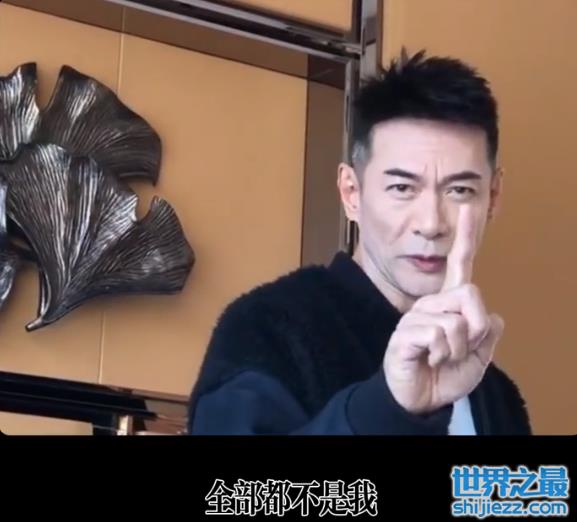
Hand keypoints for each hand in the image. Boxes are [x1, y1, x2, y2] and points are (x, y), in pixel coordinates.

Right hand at [383, 206, 504, 413]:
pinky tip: (428, 359)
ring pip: (456, 321)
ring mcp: (417, 317)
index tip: (466, 208)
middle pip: (470, 293)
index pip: (459, 265)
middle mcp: (432, 303)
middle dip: (476, 329)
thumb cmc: (444, 376)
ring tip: (441, 357)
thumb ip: (487, 334)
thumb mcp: (478, 358)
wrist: (420, 399)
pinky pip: (438, 335)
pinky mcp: (405, 333)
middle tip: (460, 349)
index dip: (464, 238)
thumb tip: (493, 315)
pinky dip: (442, 355)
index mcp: (450, 305)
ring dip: (458, 350)